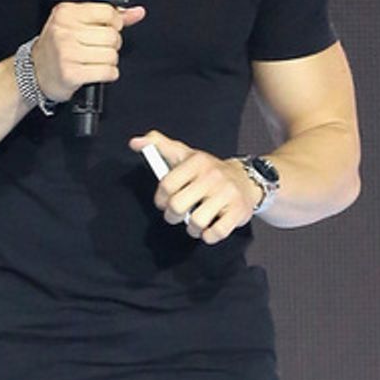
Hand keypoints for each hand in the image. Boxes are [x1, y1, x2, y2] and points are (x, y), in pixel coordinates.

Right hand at [33, 1, 146, 104]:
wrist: (35, 73)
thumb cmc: (58, 47)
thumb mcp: (76, 23)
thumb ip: (108, 16)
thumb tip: (137, 12)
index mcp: (66, 12)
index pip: (107, 11)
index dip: (115, 23)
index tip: (110, 28)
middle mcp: (64, 31)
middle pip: (111, 35)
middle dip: (113, 44)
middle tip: (102, 48)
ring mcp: (67, 53)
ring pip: (111, 55)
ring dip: (110, 61)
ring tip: (97, 60)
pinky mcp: (71, 73)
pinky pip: (107, 72)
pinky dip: (108, 74)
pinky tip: (98, 72)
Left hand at [129, 129, 261, 243]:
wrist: (245, 179)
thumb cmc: (207, 171)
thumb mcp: (184, 154)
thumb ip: (159, 146)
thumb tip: (134, 143)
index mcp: (197, 161)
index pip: (167, 184)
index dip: (161, 199)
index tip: (164, 202)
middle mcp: (212, 176)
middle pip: (178, 206)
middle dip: (172, 216)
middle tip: (177, 215)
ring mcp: (227, 194)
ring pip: (196, 222)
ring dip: (191, 228)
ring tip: (194, 222)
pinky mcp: (238, 211)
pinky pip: (216, 233)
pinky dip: (208, 236)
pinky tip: (208, 229)